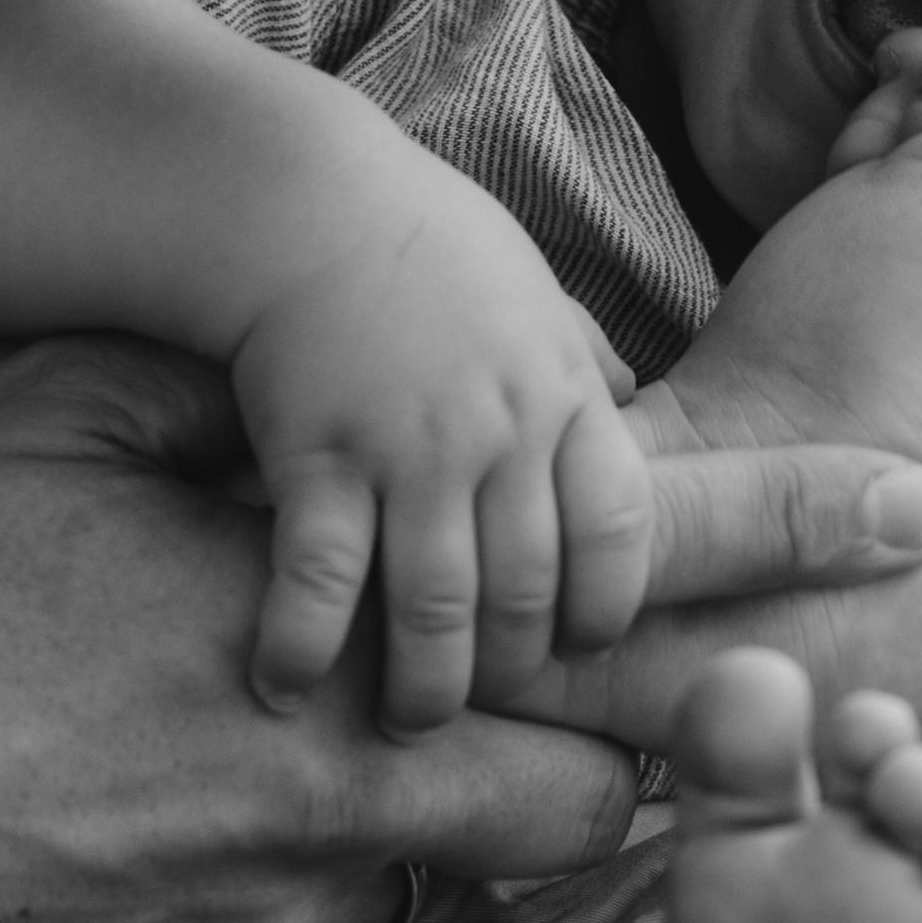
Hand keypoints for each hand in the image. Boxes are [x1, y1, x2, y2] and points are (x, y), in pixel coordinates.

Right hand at [0, 335, 921, 922]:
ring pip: (431, 860)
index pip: (599, 580)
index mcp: (314, 632)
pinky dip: (286, 872)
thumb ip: (207, 417)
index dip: (768, 545)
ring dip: (440, 802)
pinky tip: (142, 824)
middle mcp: (325, 798)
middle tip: (795, 715)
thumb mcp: (27, 436)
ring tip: (298, 741)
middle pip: (585, 777)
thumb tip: (306, 414)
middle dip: (696, 741)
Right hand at [236, 179, 651, 730]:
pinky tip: (287, 686)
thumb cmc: (418, 243)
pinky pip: (324, 578)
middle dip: (511, 670)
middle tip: (481, 707)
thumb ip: (582, 361)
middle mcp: (502, 431)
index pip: (620, 530)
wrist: (300, 198)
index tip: (577, 648)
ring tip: (405, 724)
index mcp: (564, 394)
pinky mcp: (320, 456)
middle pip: (531, 590)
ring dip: (424, 686)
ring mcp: (412, 448)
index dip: (605, 607)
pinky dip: (306, 644)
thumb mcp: (531, 291)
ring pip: (439, 606)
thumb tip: (634, 404)